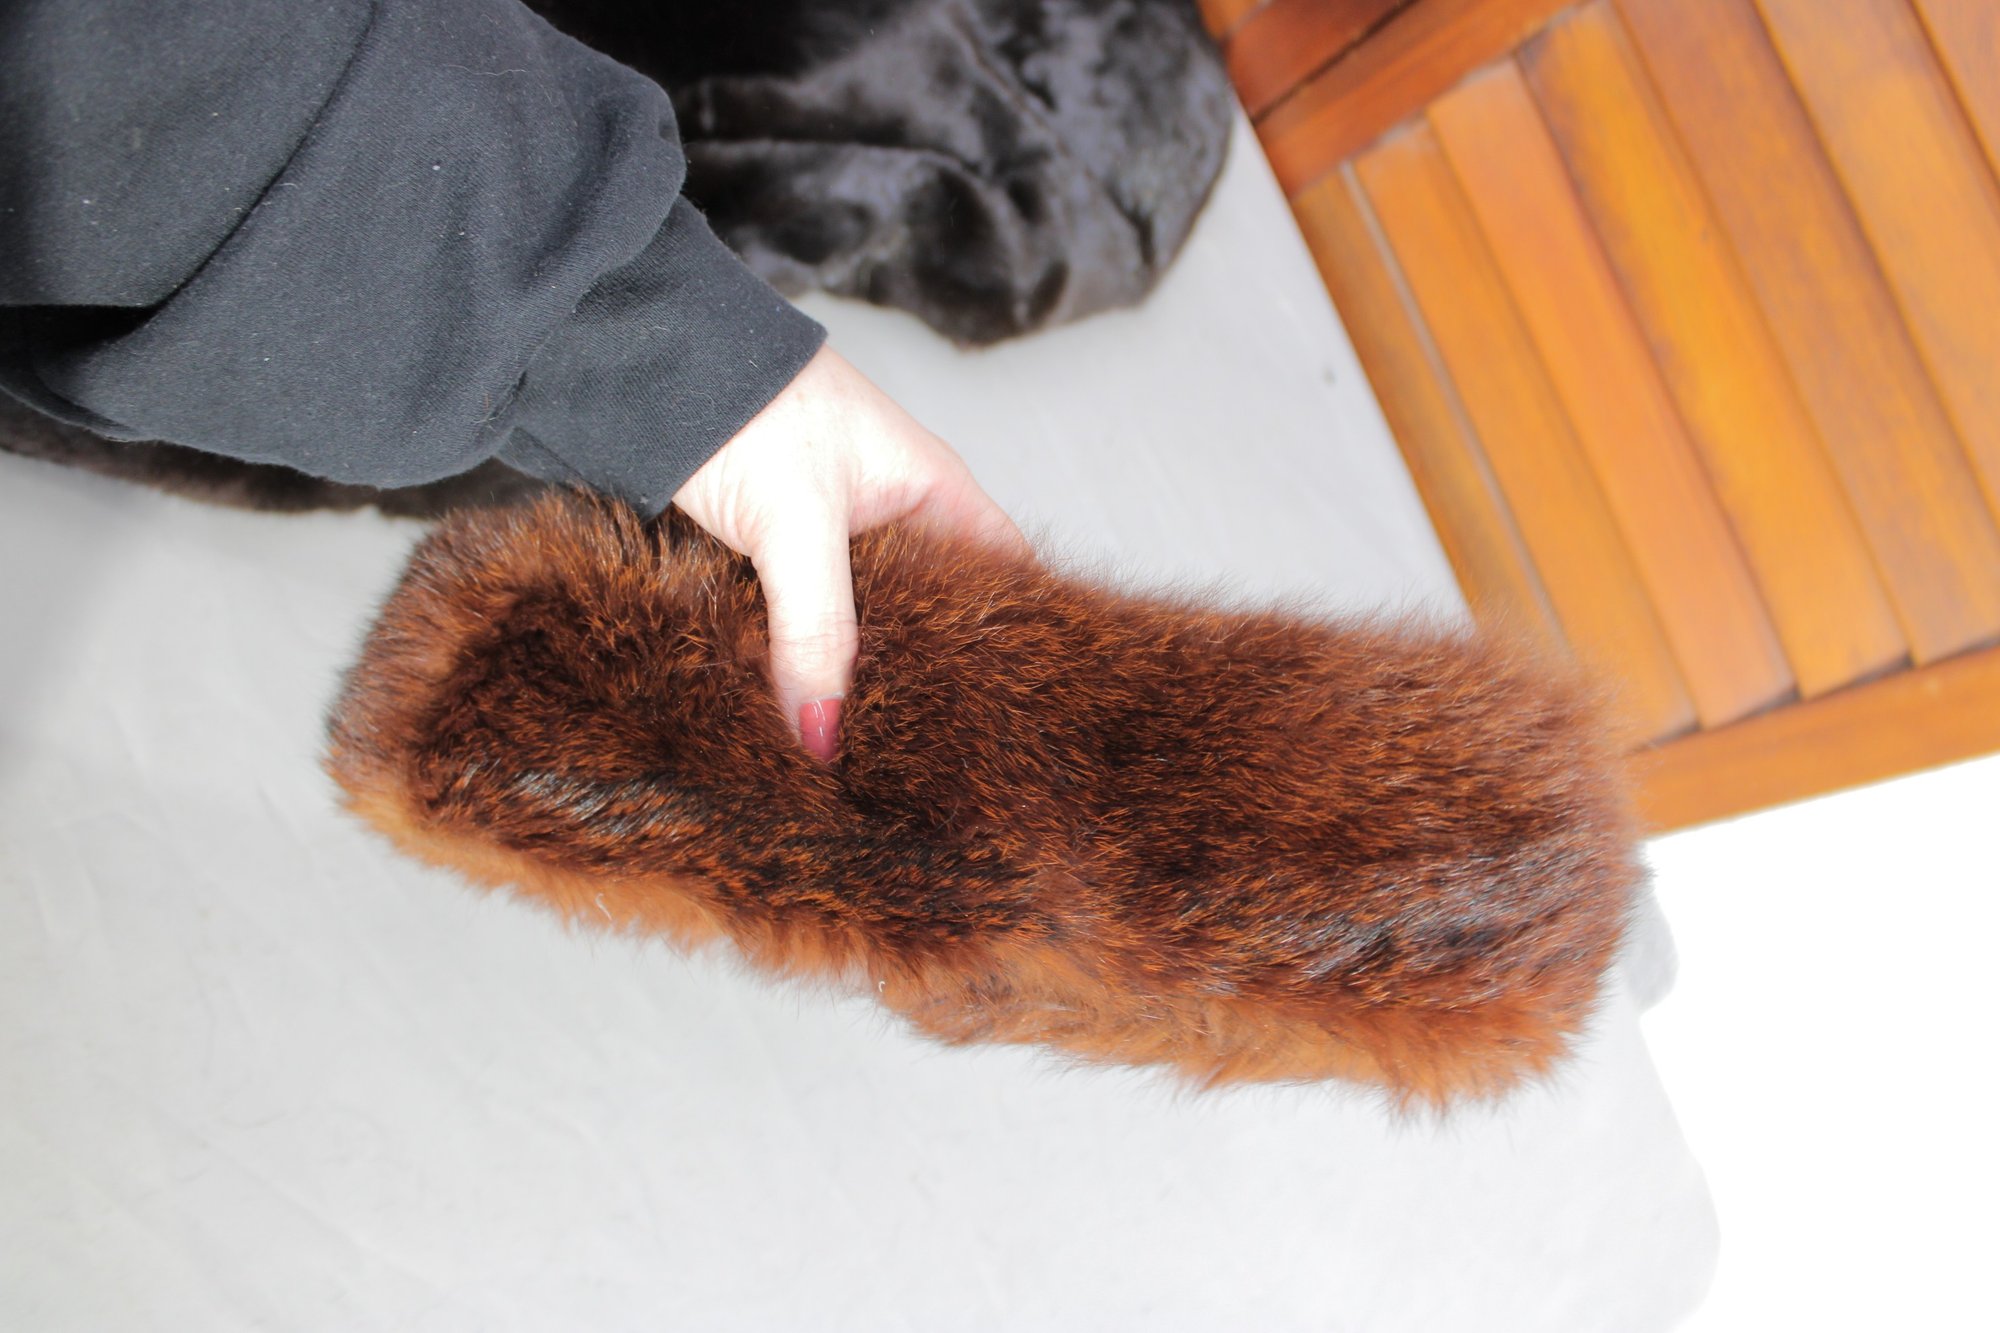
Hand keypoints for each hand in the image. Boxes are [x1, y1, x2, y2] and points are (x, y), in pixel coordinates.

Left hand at [672, 344, 1028, 761]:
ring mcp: (829, 537)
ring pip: (861, 624)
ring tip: (864, 753)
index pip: (1008, 572)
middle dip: (929, 675)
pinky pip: (801, 623)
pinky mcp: (770, 554)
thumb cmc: (747, 404)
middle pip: (934, 611)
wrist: (637, 360)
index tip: (1019, 707)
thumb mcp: (797, 526)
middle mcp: (891, 517)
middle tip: (933, 754)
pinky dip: (798, 661)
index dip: (1021, 633)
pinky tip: (795, 709)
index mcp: (933, 493)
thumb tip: (824, 733)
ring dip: (854, 675)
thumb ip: (816, 632)